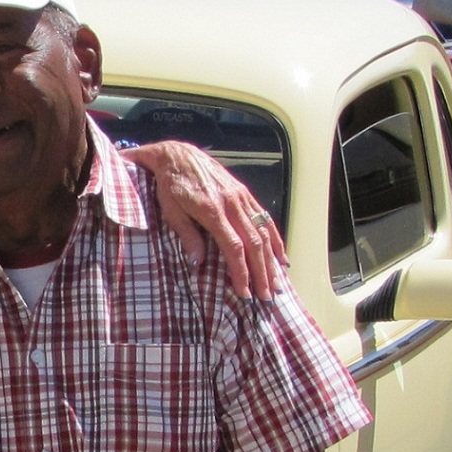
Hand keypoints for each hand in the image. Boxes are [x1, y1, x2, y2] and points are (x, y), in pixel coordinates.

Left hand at [128, 141, 285, 297]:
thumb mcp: (171, 211)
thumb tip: (198, 263)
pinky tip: (281, 257)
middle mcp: (232, 203)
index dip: (242, 271)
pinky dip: (275, 239)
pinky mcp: (245, 193)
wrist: (178, 155)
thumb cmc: (170, 186)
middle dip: (262, 272)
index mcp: (213, 210)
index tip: (244, 291)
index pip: (234, 247)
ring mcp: (242, 197)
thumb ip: (187, 236)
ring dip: (272, 259)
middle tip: (266, 296)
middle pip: (254, 243)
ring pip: (263, 232)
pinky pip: (265, 218)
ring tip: (276, 283)